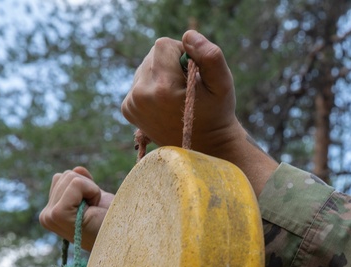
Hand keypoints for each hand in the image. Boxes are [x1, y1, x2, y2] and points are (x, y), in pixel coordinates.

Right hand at [38, 166, 113, 250]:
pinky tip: (95, 209)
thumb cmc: (113, 223)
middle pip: (65, 175)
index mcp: (51, 213)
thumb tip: (77, 169)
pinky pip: (76, 183)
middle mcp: (46, 216)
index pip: (61, 178)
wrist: (123, 241)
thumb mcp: (95, 198)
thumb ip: (83, 183)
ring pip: (70, 176)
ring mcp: (49, 216)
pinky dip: (92, 191)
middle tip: (95, 210)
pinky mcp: (57, 215)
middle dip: (86, 187)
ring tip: (95, 211)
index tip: (92, 208)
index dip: (84, 187)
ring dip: (90, 190)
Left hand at [121, 30, 246, 159]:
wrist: (204, 148)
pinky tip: (165, 104)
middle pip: (152, 56)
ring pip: (145, 68)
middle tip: (186, 88)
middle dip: (170, 65)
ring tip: (176, 98)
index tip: (192, 73)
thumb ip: (210, 55)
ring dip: (161, 76)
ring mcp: (132, 104)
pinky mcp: (127, 109)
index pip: (163, 45)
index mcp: (162, 87)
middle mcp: (141, 95)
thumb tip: (188, 36)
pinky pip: (139, 83)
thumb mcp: (222, 83)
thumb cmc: (216, 113)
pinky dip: (152, 87)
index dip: (181, 53)